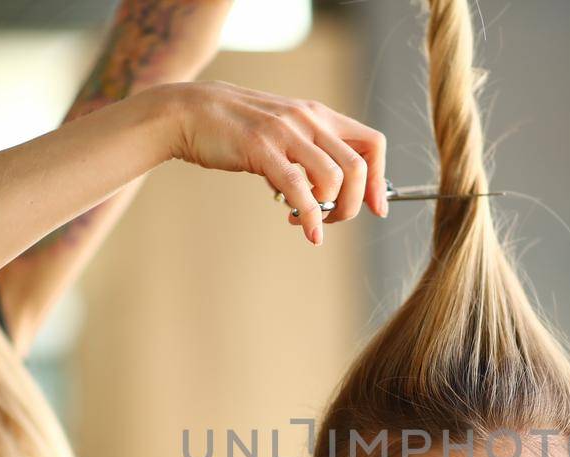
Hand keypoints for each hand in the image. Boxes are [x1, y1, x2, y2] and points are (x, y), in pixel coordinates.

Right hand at [145, 80, 386, 244]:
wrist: (190, 112)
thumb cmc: (236, 127)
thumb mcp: (283, 131)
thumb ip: (308, 151)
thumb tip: (329, 187)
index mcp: (319, 115)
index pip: (372, 144)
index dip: (379, 181)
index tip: (375, 208)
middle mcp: (309, 119)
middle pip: (358, 167)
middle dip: (354, 204)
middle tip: (333, 219)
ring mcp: (286, 132)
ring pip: (334, 178)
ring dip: (330, 211)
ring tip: (307, 221)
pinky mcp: (262, 148)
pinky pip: (299, 188)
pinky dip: (310, 216)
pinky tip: (308, 231)